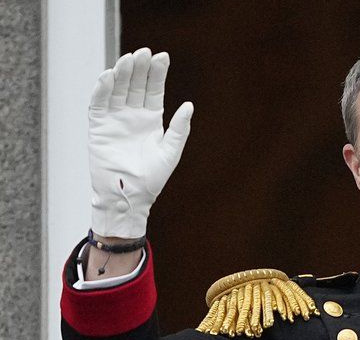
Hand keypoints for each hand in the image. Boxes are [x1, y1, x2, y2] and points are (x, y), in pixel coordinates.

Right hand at [89, 48, 193, 238]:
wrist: (128, 196)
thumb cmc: (152, 179)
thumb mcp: (171, 152)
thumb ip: (180, 129)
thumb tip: (190, 105)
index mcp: (151, 119)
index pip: (153, 90)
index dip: (157, 73)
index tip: (163, 56)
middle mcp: (132, 115)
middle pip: (135, 85)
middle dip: (139, 68)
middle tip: (144, 52)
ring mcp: (114, 119)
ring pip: (117, 90)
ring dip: (121, 74)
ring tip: (128, 59)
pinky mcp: (98, 126)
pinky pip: (98, 104)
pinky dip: (102, 90)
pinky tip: (109, 76)